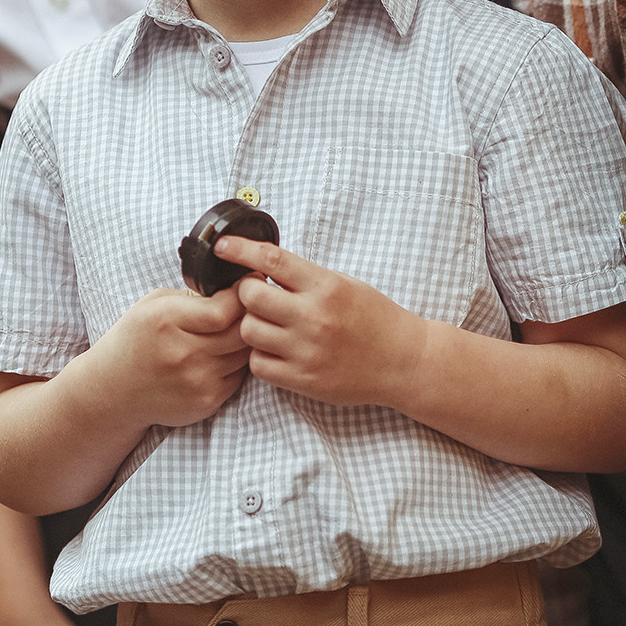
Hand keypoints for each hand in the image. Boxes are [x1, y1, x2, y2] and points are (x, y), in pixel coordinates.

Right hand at [95, 283, 249, 427]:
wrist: (113, 390)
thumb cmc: (136, 339)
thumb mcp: (153, 303)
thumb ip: (193, 295)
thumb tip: (236, 288)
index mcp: (166, 321)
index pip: (225, 310)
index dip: (243, 296)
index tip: (248, 285)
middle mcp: (182, 353)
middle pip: (242, 332)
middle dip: (252, 315)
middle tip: (252, 305)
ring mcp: (196, 382)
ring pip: (245, 355)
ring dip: (247, 340)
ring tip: (236, 329)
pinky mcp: (205, 402)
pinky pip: (239, 377)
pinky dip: (237, 363)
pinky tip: (224, 354)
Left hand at [214, 236, 421, 407]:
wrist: (403, 361)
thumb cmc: (373, 318)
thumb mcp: (343, 284)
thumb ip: (304, 277)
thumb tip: (261, 264)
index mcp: (325, 287)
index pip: (272, 260)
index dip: (240, 249)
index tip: (222, 246)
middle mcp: (314, 318)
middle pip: (250, 297)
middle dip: (246, 293)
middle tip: (258, 296)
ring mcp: (307, 351)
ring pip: (249, 331)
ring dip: (252, 325)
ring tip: (270, 325)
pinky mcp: (303, 380)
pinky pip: (258, 365)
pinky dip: (261, 356)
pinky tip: (276, 350)